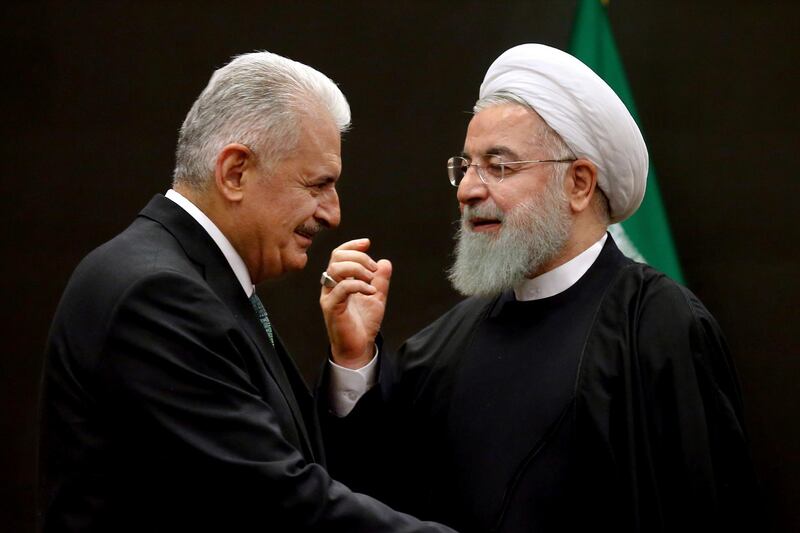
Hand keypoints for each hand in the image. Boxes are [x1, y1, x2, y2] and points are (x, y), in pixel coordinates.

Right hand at [320, 238, 390, 368]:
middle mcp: (331, 287)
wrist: (358, 349)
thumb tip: (385, 262)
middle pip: (336, 258)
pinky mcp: (332, 308)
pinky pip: (342, 288)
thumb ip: (380, 280)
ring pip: (336, 270)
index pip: (338, 255)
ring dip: (358, 269)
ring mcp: (329, 297)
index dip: (351, 246)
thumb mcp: (376, 298)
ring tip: (372, 279)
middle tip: (373, 269)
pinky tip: (371, 291)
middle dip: (358, 257)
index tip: (367, 243)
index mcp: (339, 281)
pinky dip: (359, 285)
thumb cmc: (363, 324)